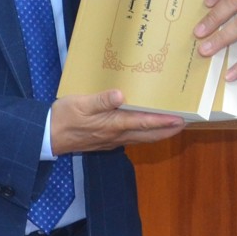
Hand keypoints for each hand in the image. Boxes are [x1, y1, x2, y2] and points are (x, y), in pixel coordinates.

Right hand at [49, 91, 185, 151]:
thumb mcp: (80, 103)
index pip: (144, 123)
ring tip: (174, 125)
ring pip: (143, 138)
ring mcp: (113, 140)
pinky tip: (148, 126)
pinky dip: (146, 133)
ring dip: (159, 133)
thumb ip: (101, 100)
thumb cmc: (64, 117)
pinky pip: (134, 138)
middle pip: (149, 134)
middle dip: (169, 130)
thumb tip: (120, 94)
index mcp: (113, 124)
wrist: (49, 136)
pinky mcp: (108, 141)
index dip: (164, 122)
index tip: (181, 119)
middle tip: (187, 122)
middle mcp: (117, 135)